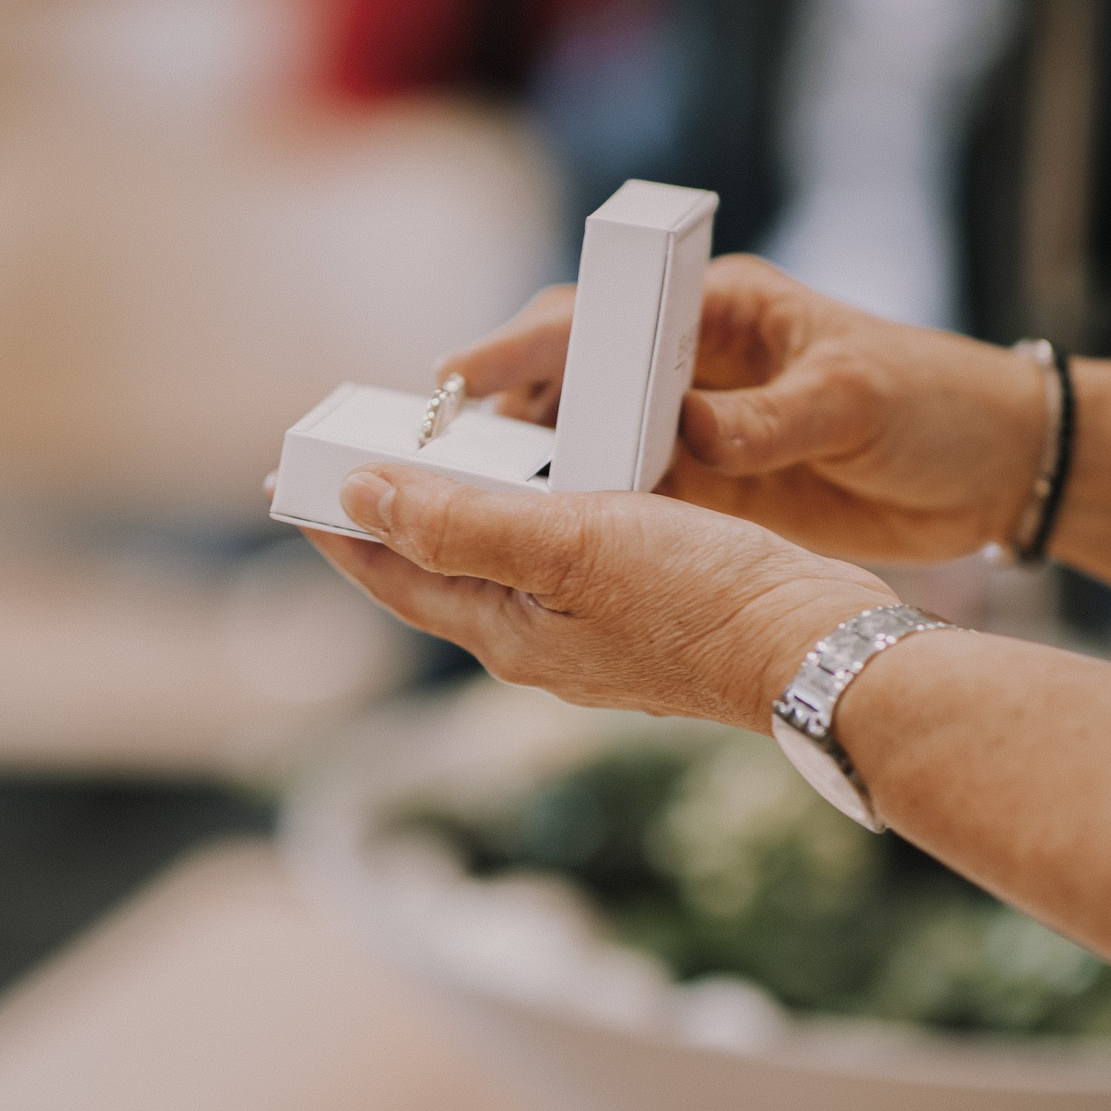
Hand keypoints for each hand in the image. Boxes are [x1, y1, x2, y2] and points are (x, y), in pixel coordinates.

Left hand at [303, 464, 893, 730]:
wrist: (819, 651)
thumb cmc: (702, 598)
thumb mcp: (571, 545)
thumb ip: (462, 524)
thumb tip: (363, 495)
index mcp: (507, 632)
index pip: (394, 576)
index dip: (339, 527)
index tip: (291, 482)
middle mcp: (541, 645)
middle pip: (441, 573)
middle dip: (395, 518)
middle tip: (353, 459)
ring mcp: (595, 638)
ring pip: (505, 567)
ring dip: (466, 514)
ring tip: (442, 460)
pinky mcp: (647, 617)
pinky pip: (565, 560)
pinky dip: (539, 516)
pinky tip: (560, 483)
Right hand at [442, 256, 1051, 564]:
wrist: (995, 470)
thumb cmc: (933, 405)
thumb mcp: (853, 400)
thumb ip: (770, 419)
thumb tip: (692, 435)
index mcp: (721, 308)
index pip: (599, 317)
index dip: (522, 345)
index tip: (458, 376)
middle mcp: (693, 362)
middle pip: (569, 377)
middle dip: (500, 410)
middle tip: (430, 452)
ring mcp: (695, 427)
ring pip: (585, 441)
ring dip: (530, 468)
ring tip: (460, 502)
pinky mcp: (709, 486)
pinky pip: (624, 495)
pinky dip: (581, 513)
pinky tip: (535, 540)